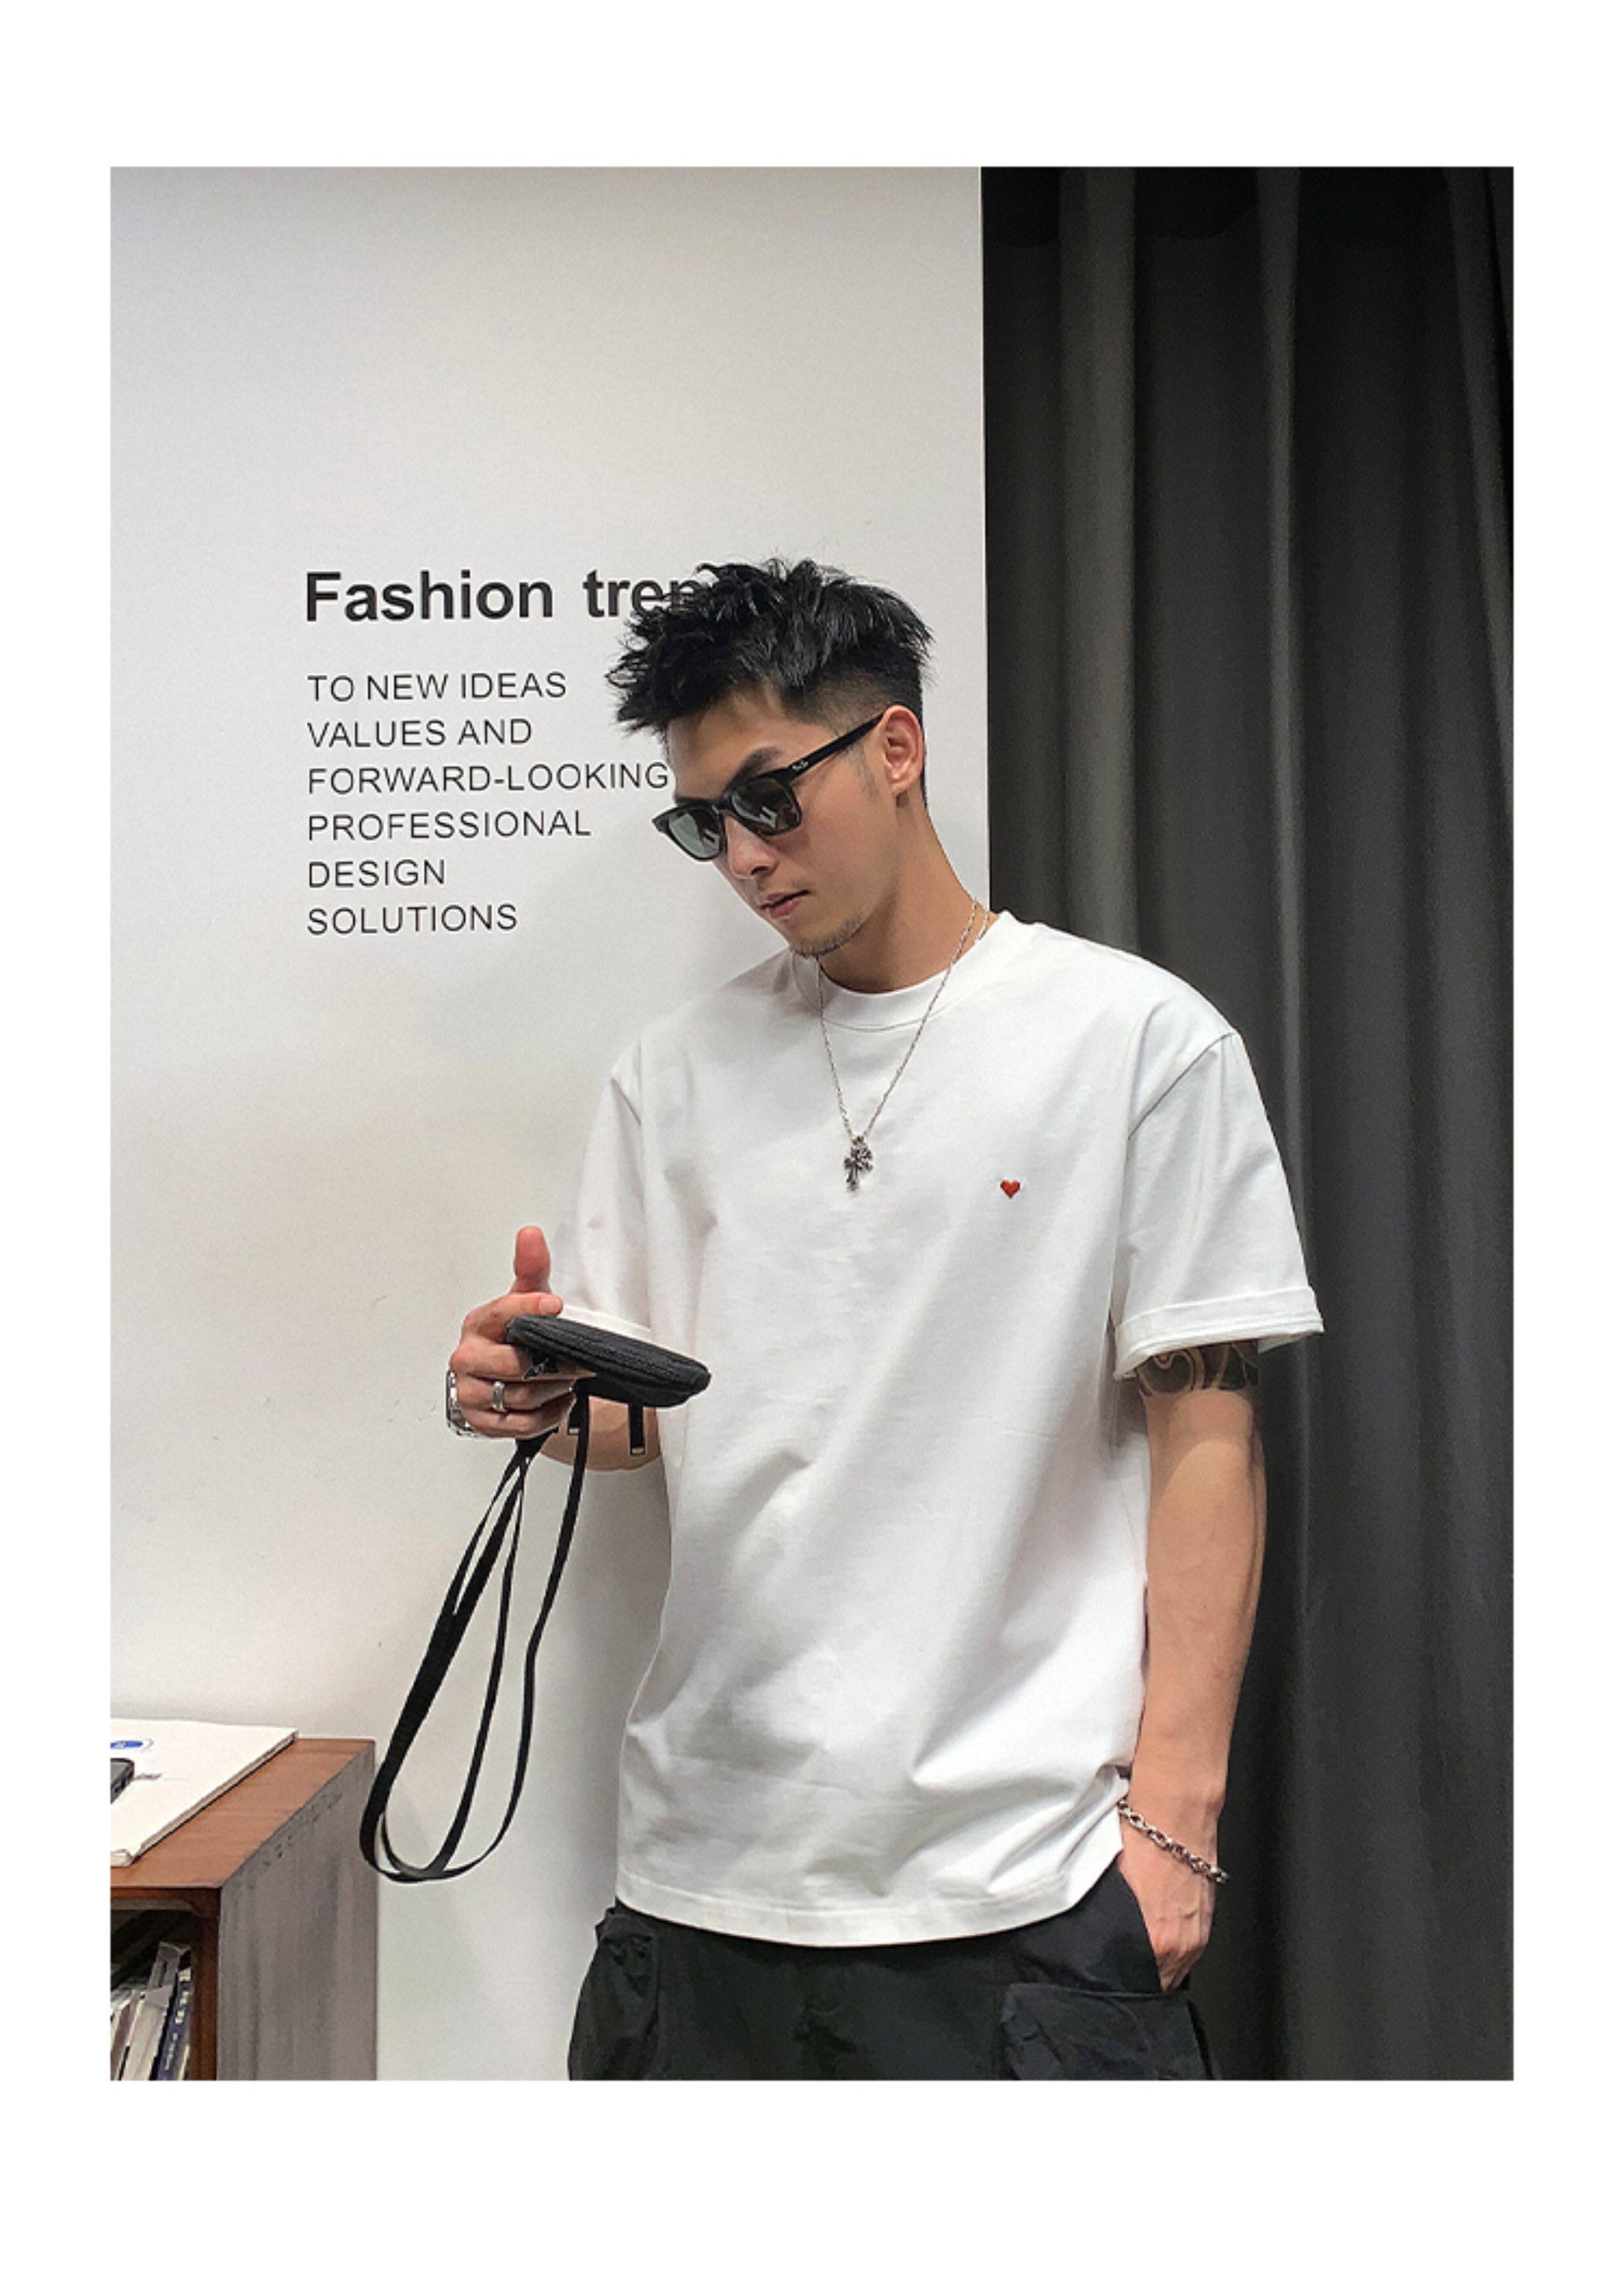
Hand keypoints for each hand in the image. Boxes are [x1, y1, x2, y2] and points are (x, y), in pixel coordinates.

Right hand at [447, 1225, 593, 1438]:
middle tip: (577, 1361)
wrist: (493, 1378)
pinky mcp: (481, 1422)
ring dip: (554, 1389)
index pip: (503, 1313)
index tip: (556, 1306)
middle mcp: (468, 1358)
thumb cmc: (508, 1338)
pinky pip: (522, 1424)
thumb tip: (530, 1235)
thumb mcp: (522, 1301)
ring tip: (566, 1379)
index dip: (530, 1308)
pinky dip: (549, 1414)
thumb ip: (530, 1269)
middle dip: (555, 1364)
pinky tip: (558, 1401)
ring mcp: (471, 1391)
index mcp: (479, 1324)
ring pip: (523, 1396)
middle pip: (516, 1365)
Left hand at [1116, 1811, 1217, 1992]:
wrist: (1175, 1814)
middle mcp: (1182, 1944)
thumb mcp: (1113, 1890)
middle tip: (1122, 1965)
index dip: (1124, 1981)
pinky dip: (1176, 1946)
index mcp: (1157, 1941)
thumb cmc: (1142, 1843)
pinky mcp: (1208, 1918)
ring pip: (1177, 1967)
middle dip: (1142, 1976)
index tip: (1111, 1977)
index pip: (1140, 1984)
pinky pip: (1190, 1948)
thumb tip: (1102, 1940)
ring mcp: (1199, 1932)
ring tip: (1141, 1949)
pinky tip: (1160, 1932)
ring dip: (1161, 1964)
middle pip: (1160, 1981)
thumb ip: (1112, 1925)